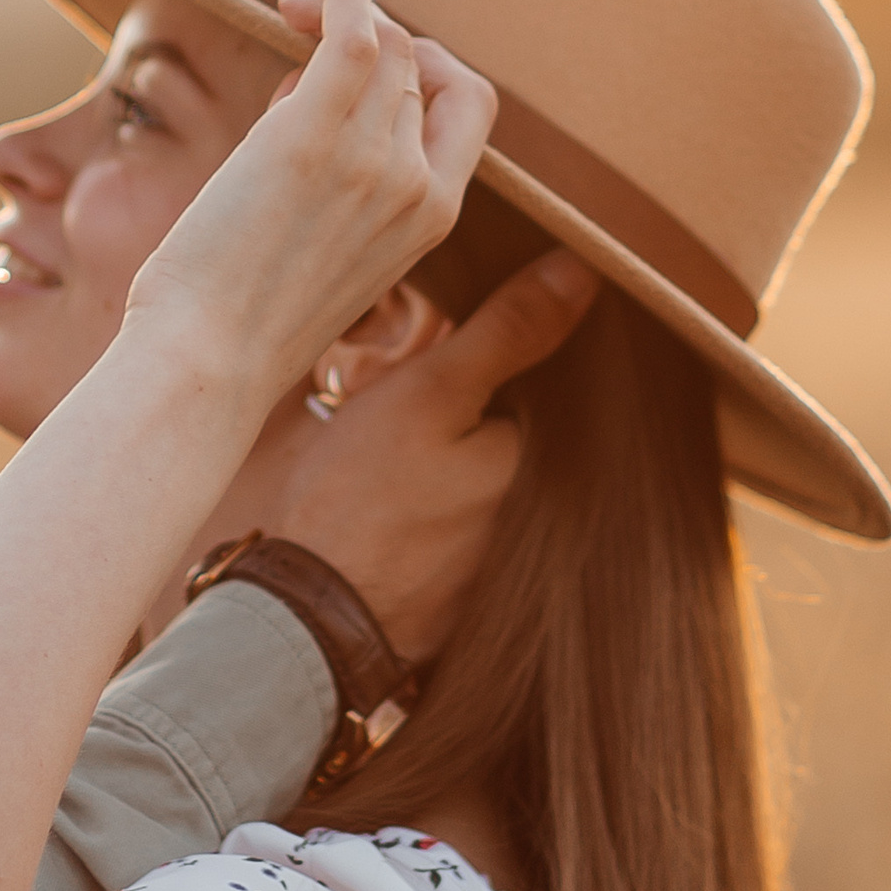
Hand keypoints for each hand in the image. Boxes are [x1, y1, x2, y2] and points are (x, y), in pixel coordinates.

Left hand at [120, 0, 497, 404]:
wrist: (207, 362)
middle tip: (312, 32)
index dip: (428, 65)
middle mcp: (418, 184)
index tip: (375, 59)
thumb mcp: (327, 251)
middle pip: (420, 66)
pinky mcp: (310, 136)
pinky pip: (352, 33)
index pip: (468, 107)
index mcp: (434, 219)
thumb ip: (343, 182)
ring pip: (386, 44)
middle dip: (376, 34)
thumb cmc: (242, 319)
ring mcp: (372, 159)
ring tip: (289, 22)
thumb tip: (300, 90)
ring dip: (339, 16)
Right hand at [260, 248, 598, 654]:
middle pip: (524, 436)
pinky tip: (400, 510)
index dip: (509, 355)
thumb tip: (587, 270)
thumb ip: (506, 333)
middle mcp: (549, 520)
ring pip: (495, 482)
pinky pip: (471, 530)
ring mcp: (512, 565)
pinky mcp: (474, 597)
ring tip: (401, 463)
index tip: (461, 349)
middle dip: (484, 412)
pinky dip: (446, 513)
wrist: (303, 620)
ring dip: (464, 464)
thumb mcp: (427, 396)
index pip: (557, 383)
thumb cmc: (358, 504)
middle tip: (415, 414)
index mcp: (548, 463)